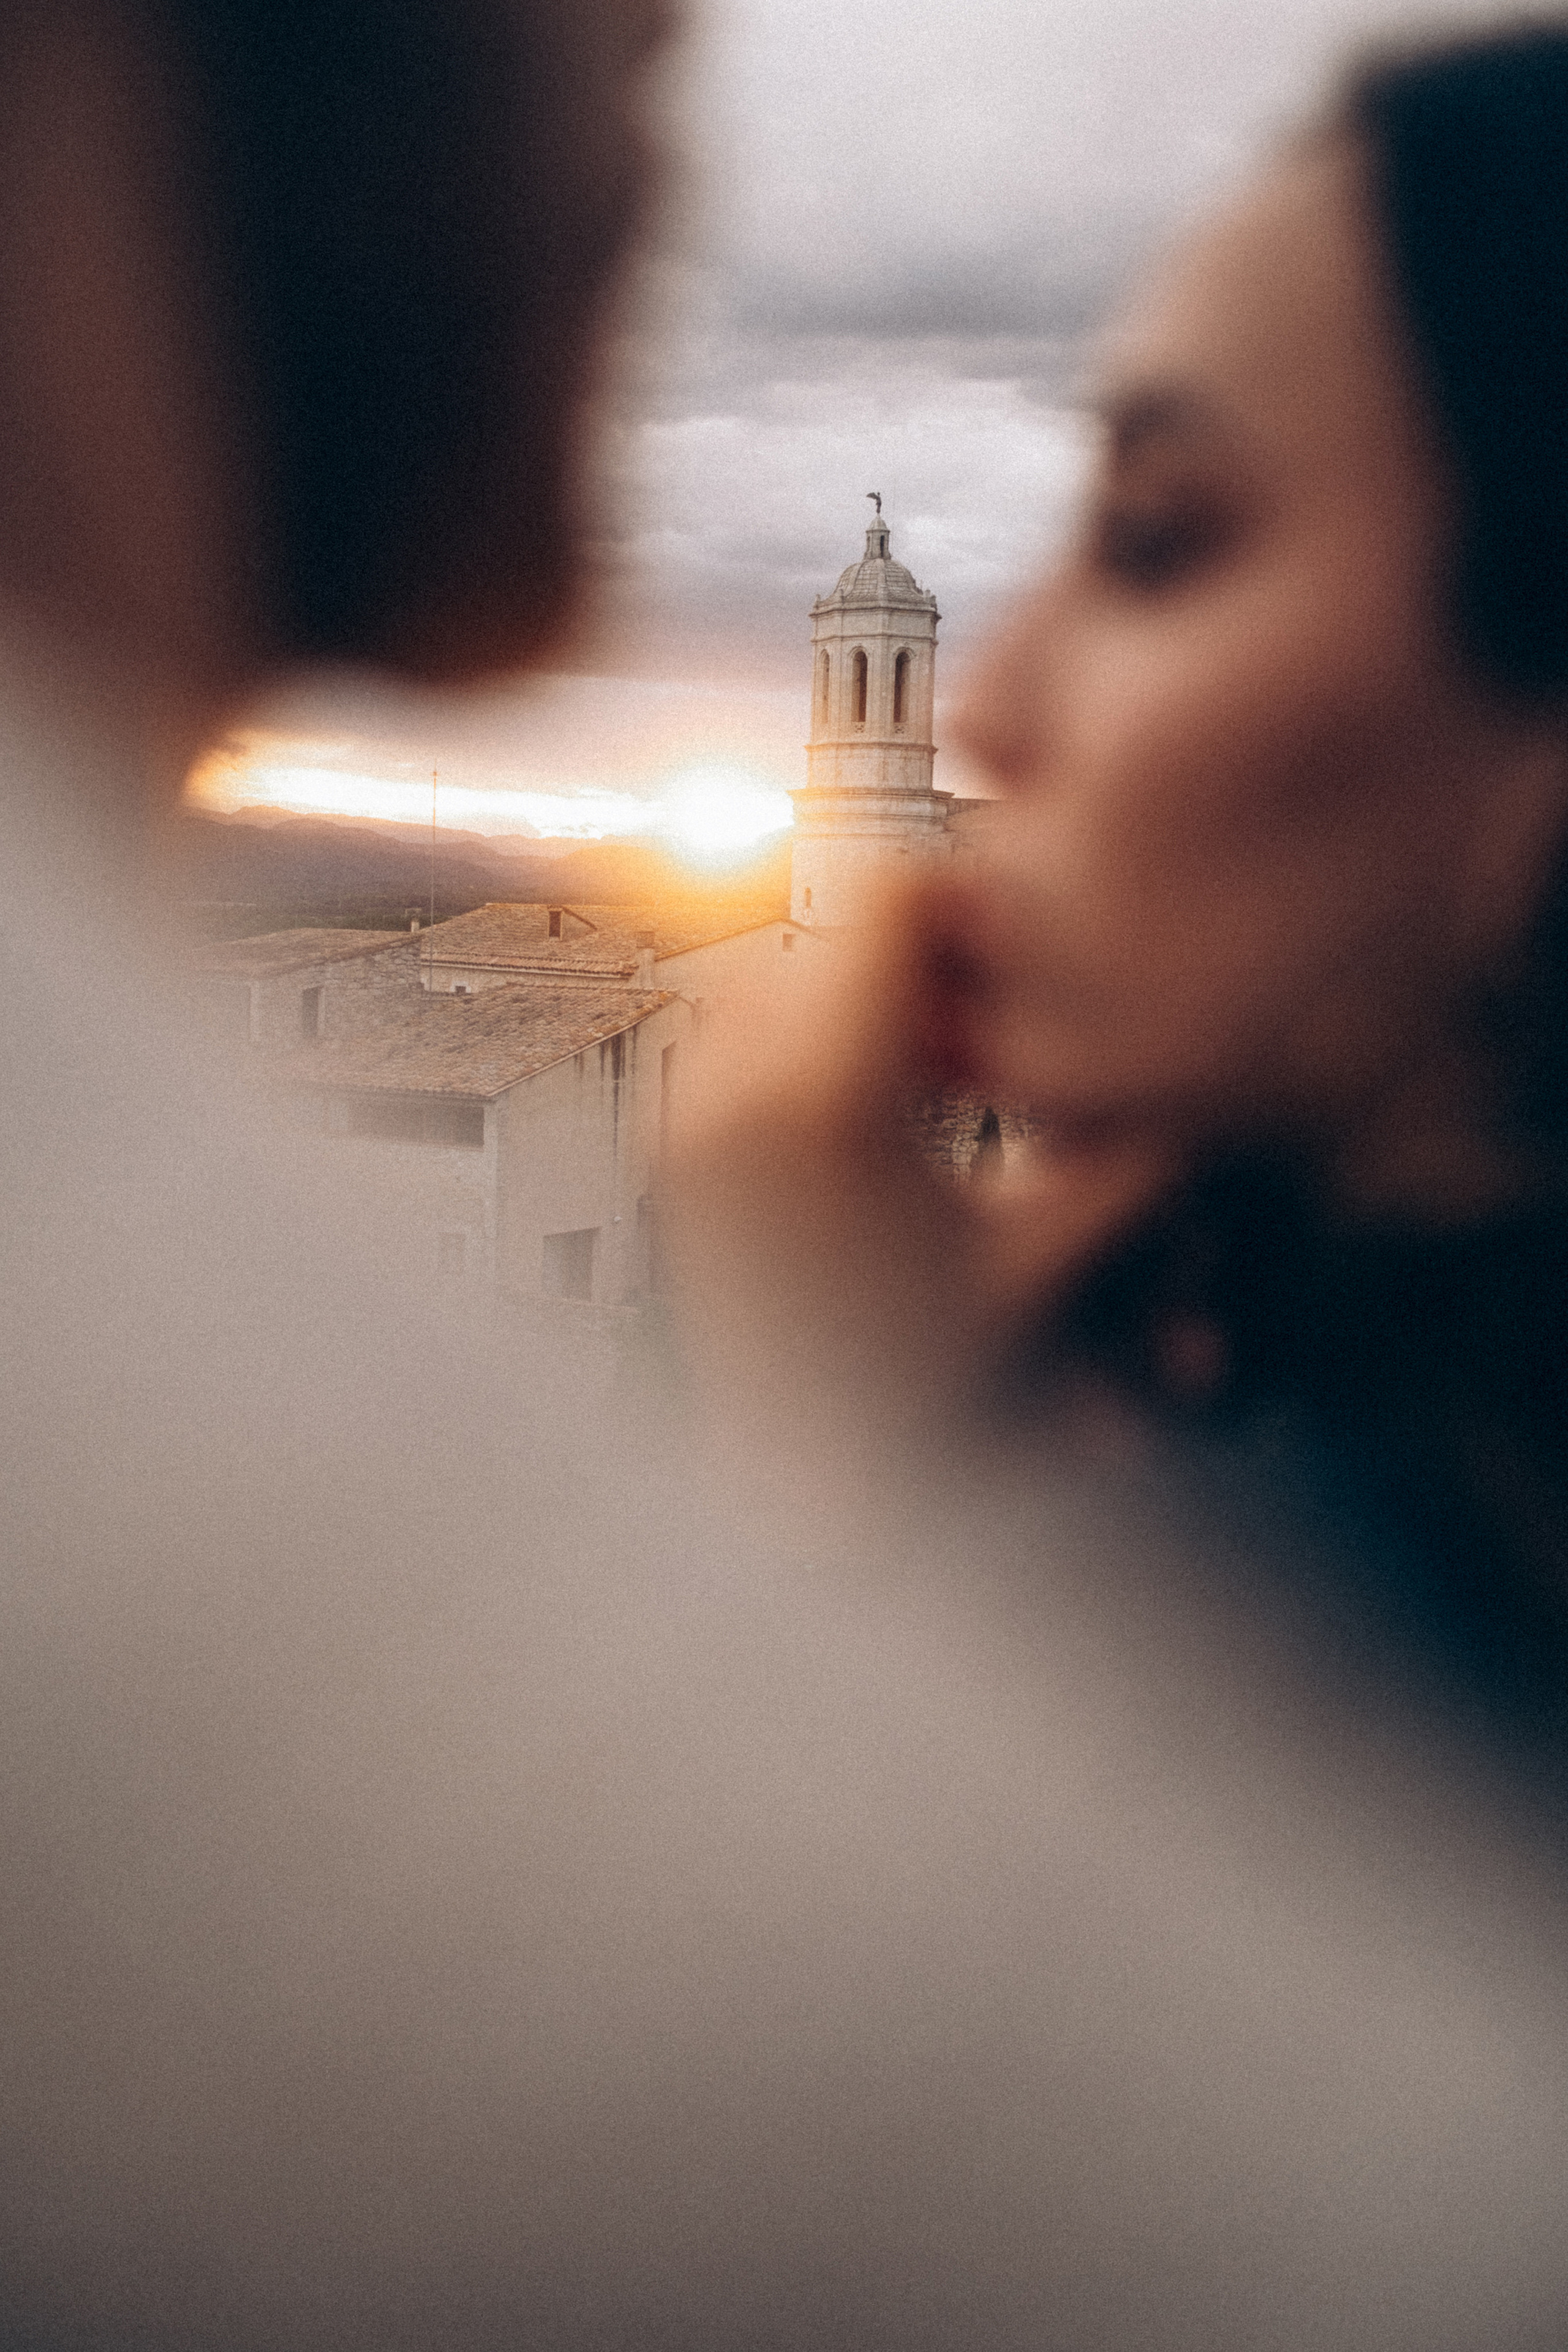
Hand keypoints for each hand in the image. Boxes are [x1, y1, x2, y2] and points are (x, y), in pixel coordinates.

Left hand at [657, 876, 1179, 1456]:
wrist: (812, 1492)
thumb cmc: (934, 1395)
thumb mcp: (1055, 1260)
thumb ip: (1131, 1149)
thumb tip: (1185, 1050)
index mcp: (826, 1100)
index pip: (890, 897)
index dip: (972, 908)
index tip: (1016, 966)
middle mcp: (736, 1092)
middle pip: (835, 926)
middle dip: (919, 960)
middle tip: (986, 1024)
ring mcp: (690, 1122)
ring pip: (783, 973)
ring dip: (860, 998)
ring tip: (933, 1071)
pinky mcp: (673, 1153)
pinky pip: (737, 1036)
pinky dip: (804, 1045)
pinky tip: (872, 1111)